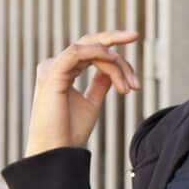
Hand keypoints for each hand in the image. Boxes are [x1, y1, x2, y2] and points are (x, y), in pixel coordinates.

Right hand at [25, 30, 140, 157]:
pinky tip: (114, 61)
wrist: (56, 153)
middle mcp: (56, 66)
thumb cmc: (70, 133)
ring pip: (89, 48)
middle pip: (91, 43)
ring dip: (114, 62)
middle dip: (115, 39)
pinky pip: (77, 52)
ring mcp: (52, 67)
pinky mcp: (52, 73)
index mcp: (63, 71)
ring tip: (128, 85)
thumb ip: (100, 83)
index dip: (117, 62)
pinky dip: (98, 53)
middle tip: (136, 36)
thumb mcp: (91, 103)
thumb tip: (114, 70)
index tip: (135, 83)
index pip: (93, 53)